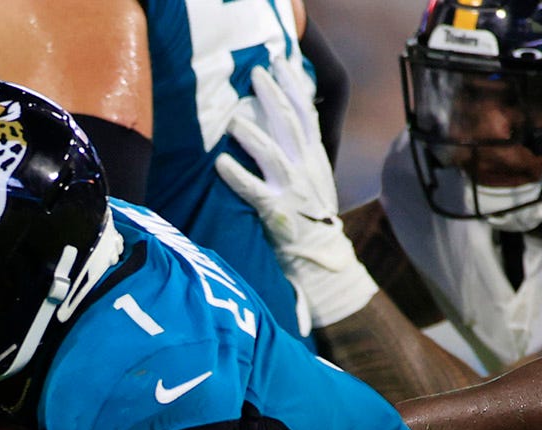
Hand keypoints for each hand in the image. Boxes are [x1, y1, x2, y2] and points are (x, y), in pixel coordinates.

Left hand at [212, 55, 377, 327]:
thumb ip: (300, 153)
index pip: (307, 112)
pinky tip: (219, 163)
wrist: (322, 256)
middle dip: (272, 94)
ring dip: (251, 133)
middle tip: (255, 71)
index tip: (282, 62)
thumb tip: (282, 126)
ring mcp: (291, 188)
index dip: (294, 85)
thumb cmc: (312, 218)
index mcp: (314, 156)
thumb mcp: (314, 178)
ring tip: (232, 118)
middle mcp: (305, 167)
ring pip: (271, 152)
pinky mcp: (276, 210)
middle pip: (289, 122)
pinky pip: (253, 189)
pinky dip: (236, 175)